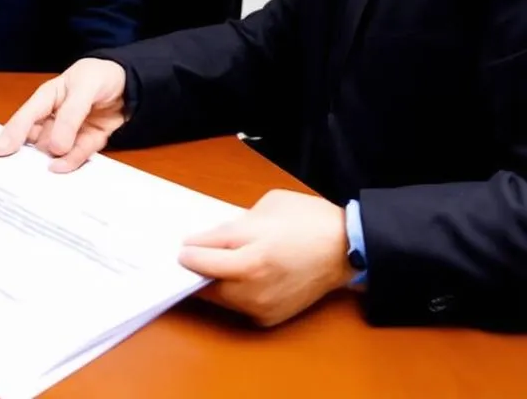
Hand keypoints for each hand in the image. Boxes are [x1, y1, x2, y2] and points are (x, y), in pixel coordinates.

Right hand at [0, 58, 126, 171]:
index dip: (11, 134)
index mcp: (46, 98)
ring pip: (53, 153)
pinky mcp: (86, 143)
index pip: (25, 117)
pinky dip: (72, 163)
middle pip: (33, 141)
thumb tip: (55, 147)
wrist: (130, 84)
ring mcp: (69, 133)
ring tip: (44, 176)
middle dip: (25, 156)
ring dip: (49, 163)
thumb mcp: (84, 88)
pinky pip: (77, 157)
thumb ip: (70, 116)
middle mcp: (52, 118)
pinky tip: (65, 168)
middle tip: (17, 173)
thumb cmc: (99, 76)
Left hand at [178, 189, 352, 326]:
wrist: (346, 248)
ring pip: (219, 298)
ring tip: (202, 265)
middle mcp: (255, 284)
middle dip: (192, 268)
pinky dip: (229, 293)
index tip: (179, 244)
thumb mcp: (264, 208)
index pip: (202, 254)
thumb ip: (233, 226)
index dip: (188, 248)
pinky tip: (227, 278)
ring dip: (208, 283)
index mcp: (252, 253)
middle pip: (205, 282)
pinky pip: (238, 306)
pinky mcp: (270, 317)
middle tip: (183, 256)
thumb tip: (209, 239)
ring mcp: (263, 304)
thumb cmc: (307, 219)